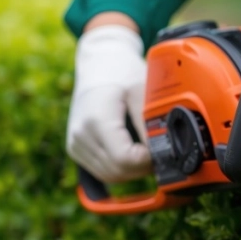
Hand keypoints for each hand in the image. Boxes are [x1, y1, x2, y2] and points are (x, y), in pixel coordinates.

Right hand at [66, 23, 151, 182]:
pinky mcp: (75, 149)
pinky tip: (135, 153)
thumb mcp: (142, 90)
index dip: (148, 160)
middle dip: (144, 167)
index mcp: (96, 120)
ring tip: (150, 151)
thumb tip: (165, 150)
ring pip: (111, 175)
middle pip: (118, 171)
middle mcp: (81, 135)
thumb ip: (150, 123)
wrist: (99, 63)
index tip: (163, 147)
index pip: (124, 159)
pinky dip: (122, 168)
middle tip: (162, 151)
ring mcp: (75, 144)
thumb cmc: (122, 73)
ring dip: (134, 170)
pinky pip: (102, 171)